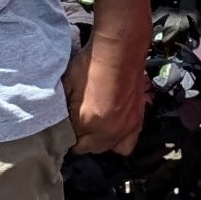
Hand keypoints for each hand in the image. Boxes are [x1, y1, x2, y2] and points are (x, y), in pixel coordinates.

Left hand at [67, 18, 146, 156]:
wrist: (119, 50)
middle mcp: (109, 130)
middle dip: (82, 140)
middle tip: (78, 126)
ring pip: (109, 147)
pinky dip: (119, 139)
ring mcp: (126, 127)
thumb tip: (63, 122)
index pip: (72, 142)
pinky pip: (128, 143)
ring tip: (95, 128)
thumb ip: (64, 110)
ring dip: (100, 141)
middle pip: (91, 148)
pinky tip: (113, 128)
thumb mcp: (67, 86)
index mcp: (88, 122)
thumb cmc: (90, 64)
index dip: (67, 135)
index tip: (66, 126)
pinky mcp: (137, 120)